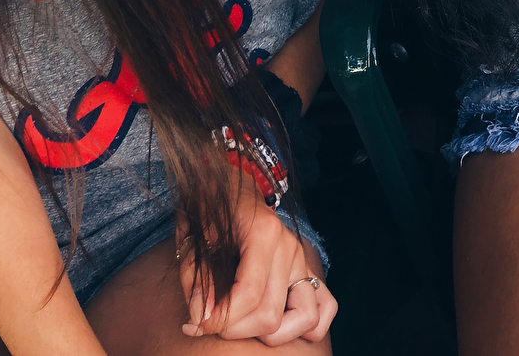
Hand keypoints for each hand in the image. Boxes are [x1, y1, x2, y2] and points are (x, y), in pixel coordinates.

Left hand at [178, 175, 335, 345]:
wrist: (230, 185)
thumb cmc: (210, 209)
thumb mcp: (193, 236)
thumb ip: (195, 280)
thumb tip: (201, 319)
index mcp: (263, 232)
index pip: (249, 294)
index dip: (220, 319)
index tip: (197, 323)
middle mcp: (289, 246)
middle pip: (271, 314)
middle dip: (236, 329)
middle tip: (211, 322)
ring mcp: (302, 258)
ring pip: (305, 318)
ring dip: (272, 334)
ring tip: (244, 324)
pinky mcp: (308, 269)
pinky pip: (326, 308)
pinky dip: (306, 325)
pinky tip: (278, 323)